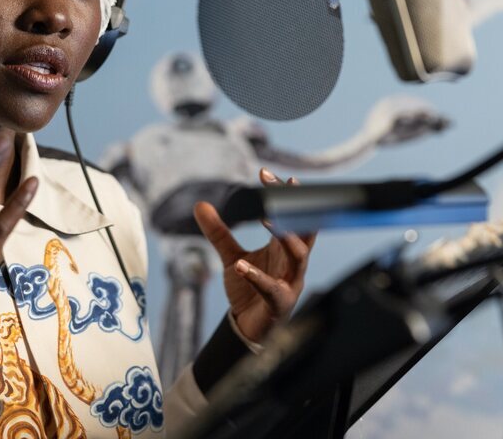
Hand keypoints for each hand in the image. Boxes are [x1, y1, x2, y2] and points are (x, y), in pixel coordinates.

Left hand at [194, 169, 314, 342]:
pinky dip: (258, 276)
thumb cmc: (248, 290)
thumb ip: (218, 232)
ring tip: (269, 220)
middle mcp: (292, 262)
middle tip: (282, 187)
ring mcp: (290, 282)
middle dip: (295, 208)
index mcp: (283, 248)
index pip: (290, 215)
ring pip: (299, 256)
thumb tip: (200, 205)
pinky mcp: (281, 303)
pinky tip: (242, 266)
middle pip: (302, 229)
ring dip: (287, 237)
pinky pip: (273, 288)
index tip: (266, 173)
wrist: (248, 328)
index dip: (281, 196)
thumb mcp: (231, 256)